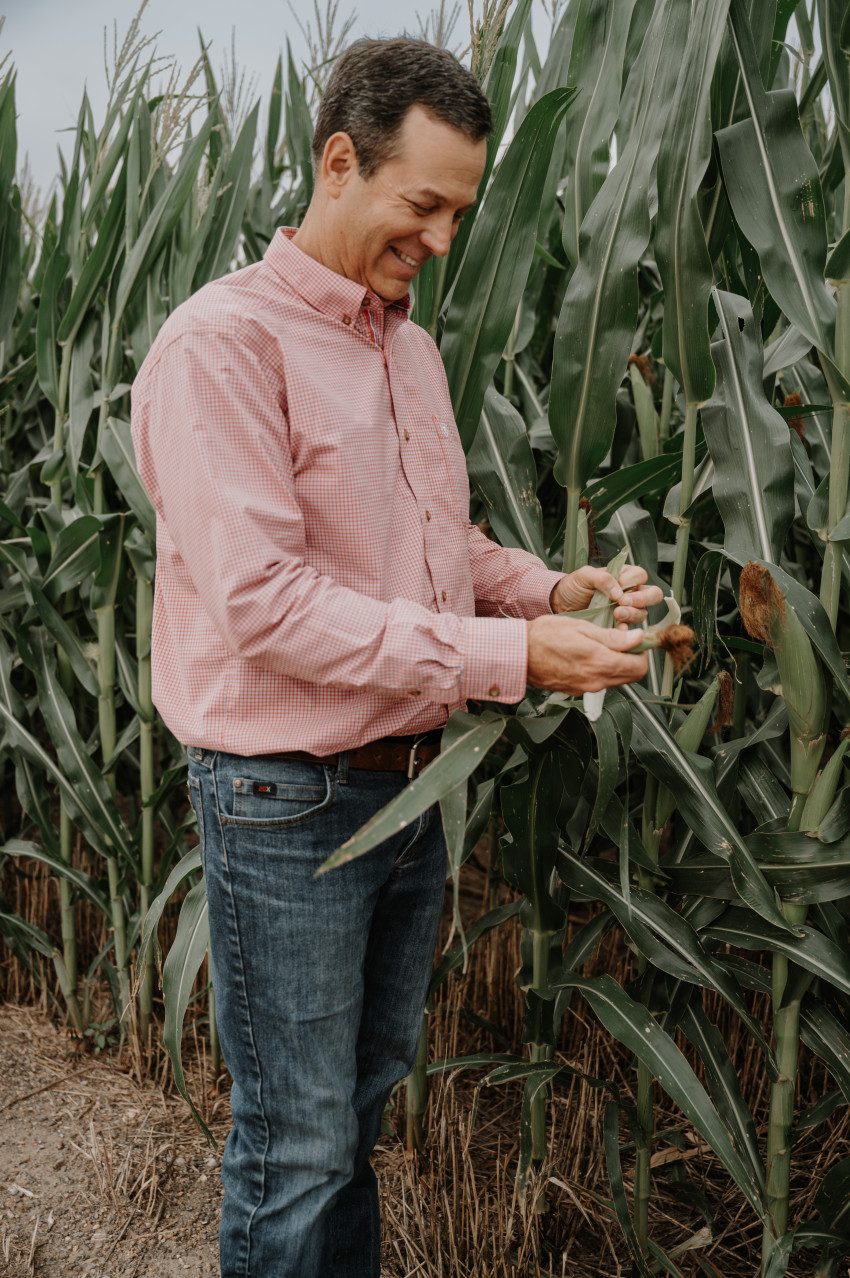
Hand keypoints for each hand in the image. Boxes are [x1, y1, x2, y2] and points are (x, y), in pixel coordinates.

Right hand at [527, 615, 648, 693]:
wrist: (519, 654)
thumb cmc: (544, 637)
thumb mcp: (582, 627)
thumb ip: (612, 637)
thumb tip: (637, 638)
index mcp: (600, 663)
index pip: (639, 667)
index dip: (642, 652)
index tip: (636, 639)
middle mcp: (595, 681)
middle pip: (631, 676)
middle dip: (632, 658)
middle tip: (622, 640)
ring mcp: (585, 688)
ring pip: (616, 680)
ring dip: (617, 664)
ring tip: (603, 645)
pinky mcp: (576, 690)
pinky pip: (599, 682)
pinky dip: (602, 670)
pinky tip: (589, 655)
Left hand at [549, 564, 663, 628]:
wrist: (560, 604)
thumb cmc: (574, 587)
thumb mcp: (584, 575)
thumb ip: (602, 577)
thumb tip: (617, 589)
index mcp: (623, 576)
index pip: (640, 575)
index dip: (632, 580)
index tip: (619, 585)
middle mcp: (629, 593)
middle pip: (652, 595)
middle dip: (642, 599)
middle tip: (624, 601)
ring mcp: (626, 610)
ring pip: (643, 613)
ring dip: (633, 614)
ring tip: (617, 614)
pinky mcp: (618, 626)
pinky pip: (630, 630)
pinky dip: (626, 630)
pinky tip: (617, 628)